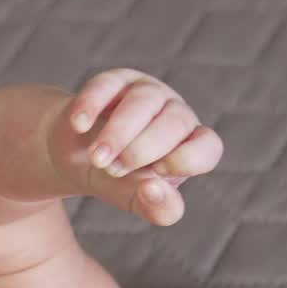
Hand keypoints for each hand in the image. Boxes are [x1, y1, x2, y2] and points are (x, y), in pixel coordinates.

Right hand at [53, 69, 223, 225]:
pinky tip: (80, 125)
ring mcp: (147, 93)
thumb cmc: (117, 180)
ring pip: (143, 102)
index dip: (188, 159)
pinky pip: (107, 85)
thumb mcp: (138, 201)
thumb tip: (154, 190)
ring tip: (97, 158)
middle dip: (142, 150)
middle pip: (175, 124)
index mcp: (190, 147)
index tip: (156, 173)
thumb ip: (156, 207)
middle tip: (112, 170)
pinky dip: (92, 105)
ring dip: (118, 133)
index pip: (208, 147)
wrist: (78, 157)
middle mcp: (175, 116)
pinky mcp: (115, 81)